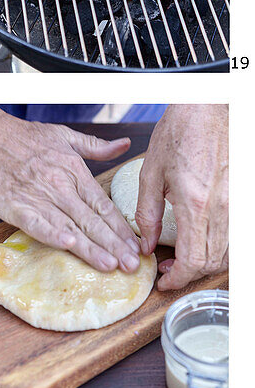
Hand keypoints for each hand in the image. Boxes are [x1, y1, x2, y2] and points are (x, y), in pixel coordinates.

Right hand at [0, 106, 142, 271]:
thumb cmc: (23, 137)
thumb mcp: (64, 135)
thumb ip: (96, 146)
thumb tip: (125, 144)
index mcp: (74, 171)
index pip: (104, 205)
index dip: (121, 229)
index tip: (136, 247)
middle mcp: (60, 187)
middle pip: (92, 221)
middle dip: (114, 245)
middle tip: (132, 266)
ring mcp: (38, 197)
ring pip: (70, 226)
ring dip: (90, 248)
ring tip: (109, 265)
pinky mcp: (16, 206)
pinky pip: (37, 223)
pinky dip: (52, 233)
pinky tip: (68, 244)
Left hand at [136, 105, 228, 290]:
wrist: (212, 106)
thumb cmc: (182, 131)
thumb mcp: (152, 173)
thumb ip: (146, 213)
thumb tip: (145, 244)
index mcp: (195, 204)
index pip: (193, 260)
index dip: (178, 279)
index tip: (164, 281)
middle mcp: (222, 208)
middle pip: (212, 262)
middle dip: (188, 274)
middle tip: (168, 270)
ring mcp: (237, 204)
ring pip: (227, 252)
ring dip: (204, 262)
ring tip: (181, 257)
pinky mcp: (243, 197)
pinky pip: (234, 234)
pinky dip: (219, 246)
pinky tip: (201, 239)